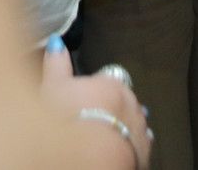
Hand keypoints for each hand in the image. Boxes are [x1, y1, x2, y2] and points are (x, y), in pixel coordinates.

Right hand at [40, 44, 150, 169]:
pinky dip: (129, 146)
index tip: (84, 99)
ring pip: (133, 123)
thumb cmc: (70, 117)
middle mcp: (131, 103)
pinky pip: (138, 146)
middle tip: (92, 119)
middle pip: (122, 101)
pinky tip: (115, 150)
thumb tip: (56, 42)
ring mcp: (140, 129)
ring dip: (123, 126)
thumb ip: (56, 63)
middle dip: (111, 107)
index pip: (107, 80)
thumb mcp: (53, 87)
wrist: (91, 155)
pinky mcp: (144, 153)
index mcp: (111, 84)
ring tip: (104, 136)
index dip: (95, 89)